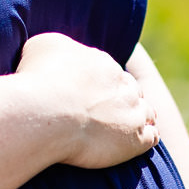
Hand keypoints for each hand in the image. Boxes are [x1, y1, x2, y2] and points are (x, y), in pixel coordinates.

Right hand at [13, 32, 159, 169]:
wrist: (44, 113)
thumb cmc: (37, 79)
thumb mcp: (42, 45)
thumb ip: (57, 47)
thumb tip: (58, 53)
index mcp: (103, 63)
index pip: (109, 72)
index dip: (100, 84)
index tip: (87, 94)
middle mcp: (123, 84)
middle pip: (131, 90)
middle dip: (121, 99)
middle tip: (103, 112)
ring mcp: (133, 111)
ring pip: (146, 112)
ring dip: (137, 118)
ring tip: (122, 129)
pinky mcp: (135, 139)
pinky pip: (151, 137)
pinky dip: (144, 138)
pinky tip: (131, 143)